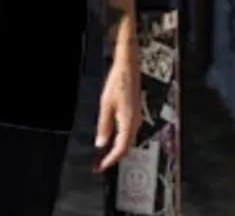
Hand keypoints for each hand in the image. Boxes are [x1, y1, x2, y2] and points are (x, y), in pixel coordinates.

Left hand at [94, 42, 140, 171]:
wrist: (128, 67)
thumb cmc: (117, 82)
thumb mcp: (106, 104)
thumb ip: (104, 125)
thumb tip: (100, 144)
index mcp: (128, 123)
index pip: (121, 149)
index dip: (110, 160)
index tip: (99, 167)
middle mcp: (135, 123)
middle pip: (125, 147)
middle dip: (112, 157)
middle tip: (98, 163)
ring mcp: (136, 118)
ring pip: (127, 140)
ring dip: (115, 148)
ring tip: (101, 154)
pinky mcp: (134, 113)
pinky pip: (127, 132)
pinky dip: (118, 139)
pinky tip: (109, 138)